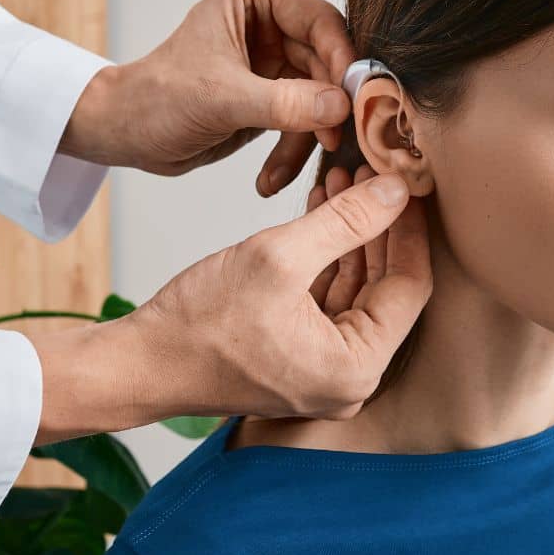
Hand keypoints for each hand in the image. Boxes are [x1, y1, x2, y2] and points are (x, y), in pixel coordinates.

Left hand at [58, 0, 355, 196]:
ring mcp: (275, 60)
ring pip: (321, 98)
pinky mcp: (274, 96)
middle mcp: (271, 20)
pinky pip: (304, 122)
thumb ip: (283, 102)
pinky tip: (270, 179)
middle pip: (329, 62)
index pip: (321, 21)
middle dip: (330, 107)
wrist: (128, 133)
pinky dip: (293, 152)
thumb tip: (340, 107)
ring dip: (309, 138)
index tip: (355, 101)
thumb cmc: (157, 99)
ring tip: (289, 171)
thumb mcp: (222, 100)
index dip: (342, 61)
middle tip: (337, 143)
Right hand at [127, 171, 430, 422]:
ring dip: (350, 237)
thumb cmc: (200, 323)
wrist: (144, 361)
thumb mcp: (280, 257)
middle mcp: (349, 379)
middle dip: (377, 227)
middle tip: (372, 174)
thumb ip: (347, 221)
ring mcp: (323, 373)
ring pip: (356, 292)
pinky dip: (326, 260)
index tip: (405, 183)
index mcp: (356, 367)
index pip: (409, 286)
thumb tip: (397, 190)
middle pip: (385, 289)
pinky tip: (320, 212)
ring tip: (341, 181)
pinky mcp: (299, 361)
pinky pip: (327, 303)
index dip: (408, 228)